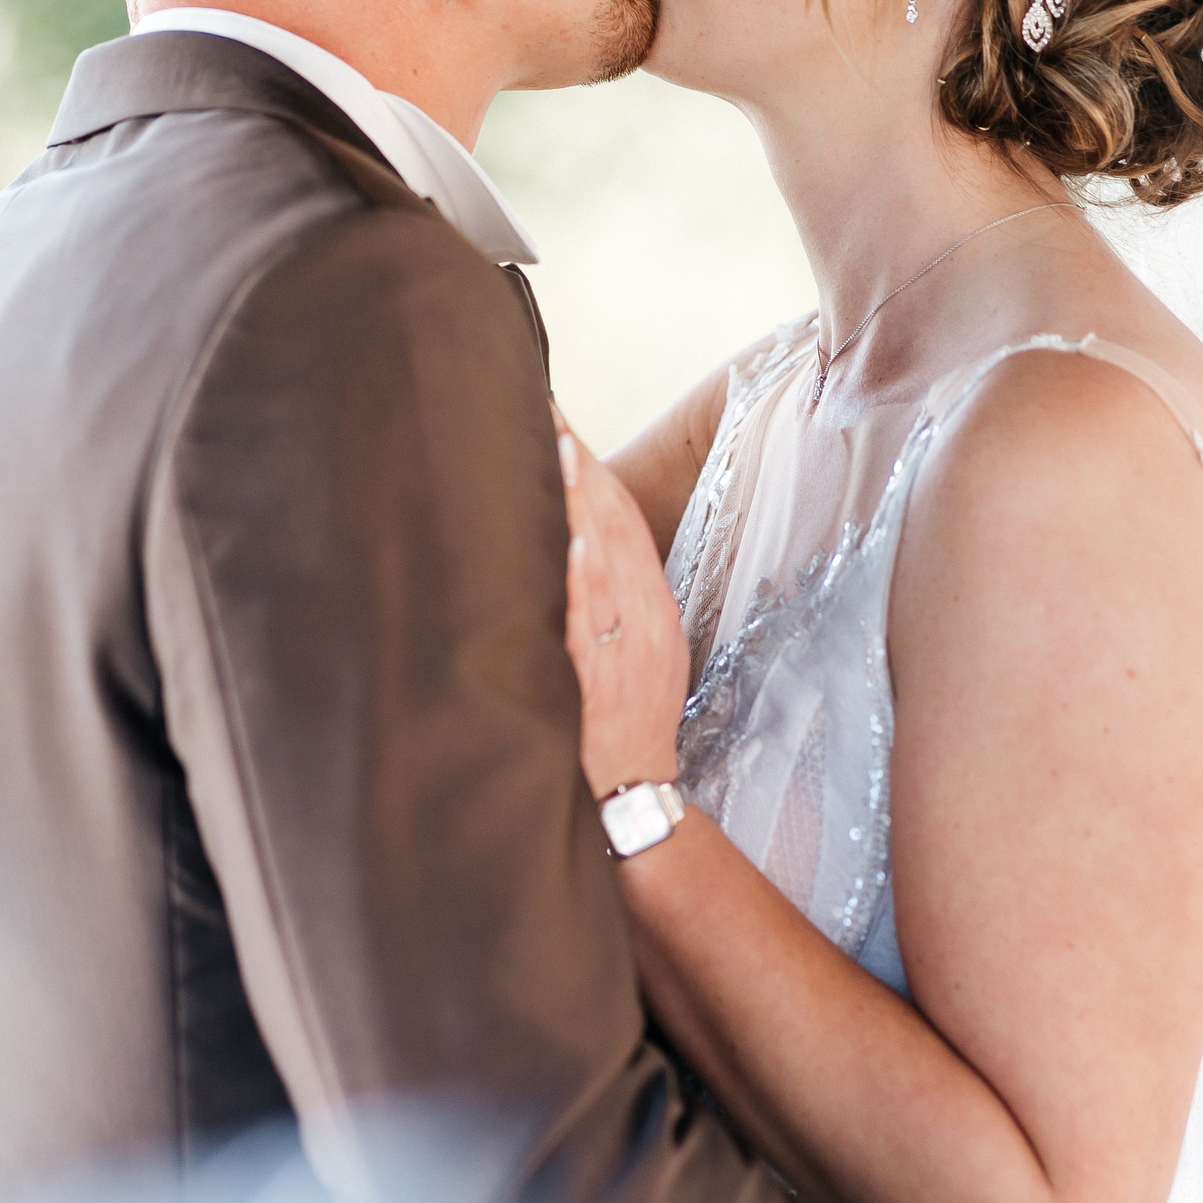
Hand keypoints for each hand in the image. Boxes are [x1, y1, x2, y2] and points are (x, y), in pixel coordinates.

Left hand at [558, 430, 687, 797]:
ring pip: (603, 563)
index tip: (563, 425)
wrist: (635, 789)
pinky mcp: (598, 680)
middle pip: (616, 528)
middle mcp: (643, 619)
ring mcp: (622, 648)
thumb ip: (611, 599)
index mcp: (652, 608)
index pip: (626, 522)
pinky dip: (584, 582)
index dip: (596, 471)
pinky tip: (575, 542)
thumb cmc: (628, 717)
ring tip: (561, 452)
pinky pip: (591, 624)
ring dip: (582, 506)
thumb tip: (576, 543)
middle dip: (583, 468)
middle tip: (550, 414)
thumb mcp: (637, 650)